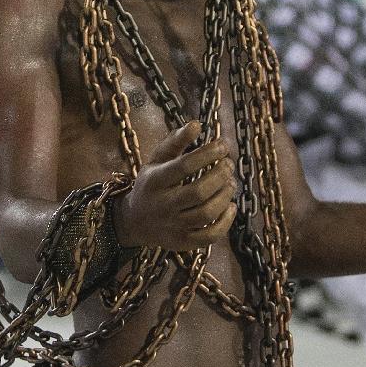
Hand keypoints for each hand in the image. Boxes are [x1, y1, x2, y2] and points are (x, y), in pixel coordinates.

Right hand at [116, 122, 237, 251]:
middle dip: (220, 175)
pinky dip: (225, 223)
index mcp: (154, 181)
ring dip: (225, 196)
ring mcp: (172, 226)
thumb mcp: (157, 160)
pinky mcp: (182, 242)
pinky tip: (230, 207)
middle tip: (229, 164)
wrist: (134, 222)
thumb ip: (176, 141)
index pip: (184, 166)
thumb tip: (197, 124)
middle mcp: (162, 205)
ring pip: (205, 214)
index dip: (208, 153)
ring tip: (231, 183)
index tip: (223, 145)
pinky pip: (208, 237)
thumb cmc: (152, 184)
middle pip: (198, 192)